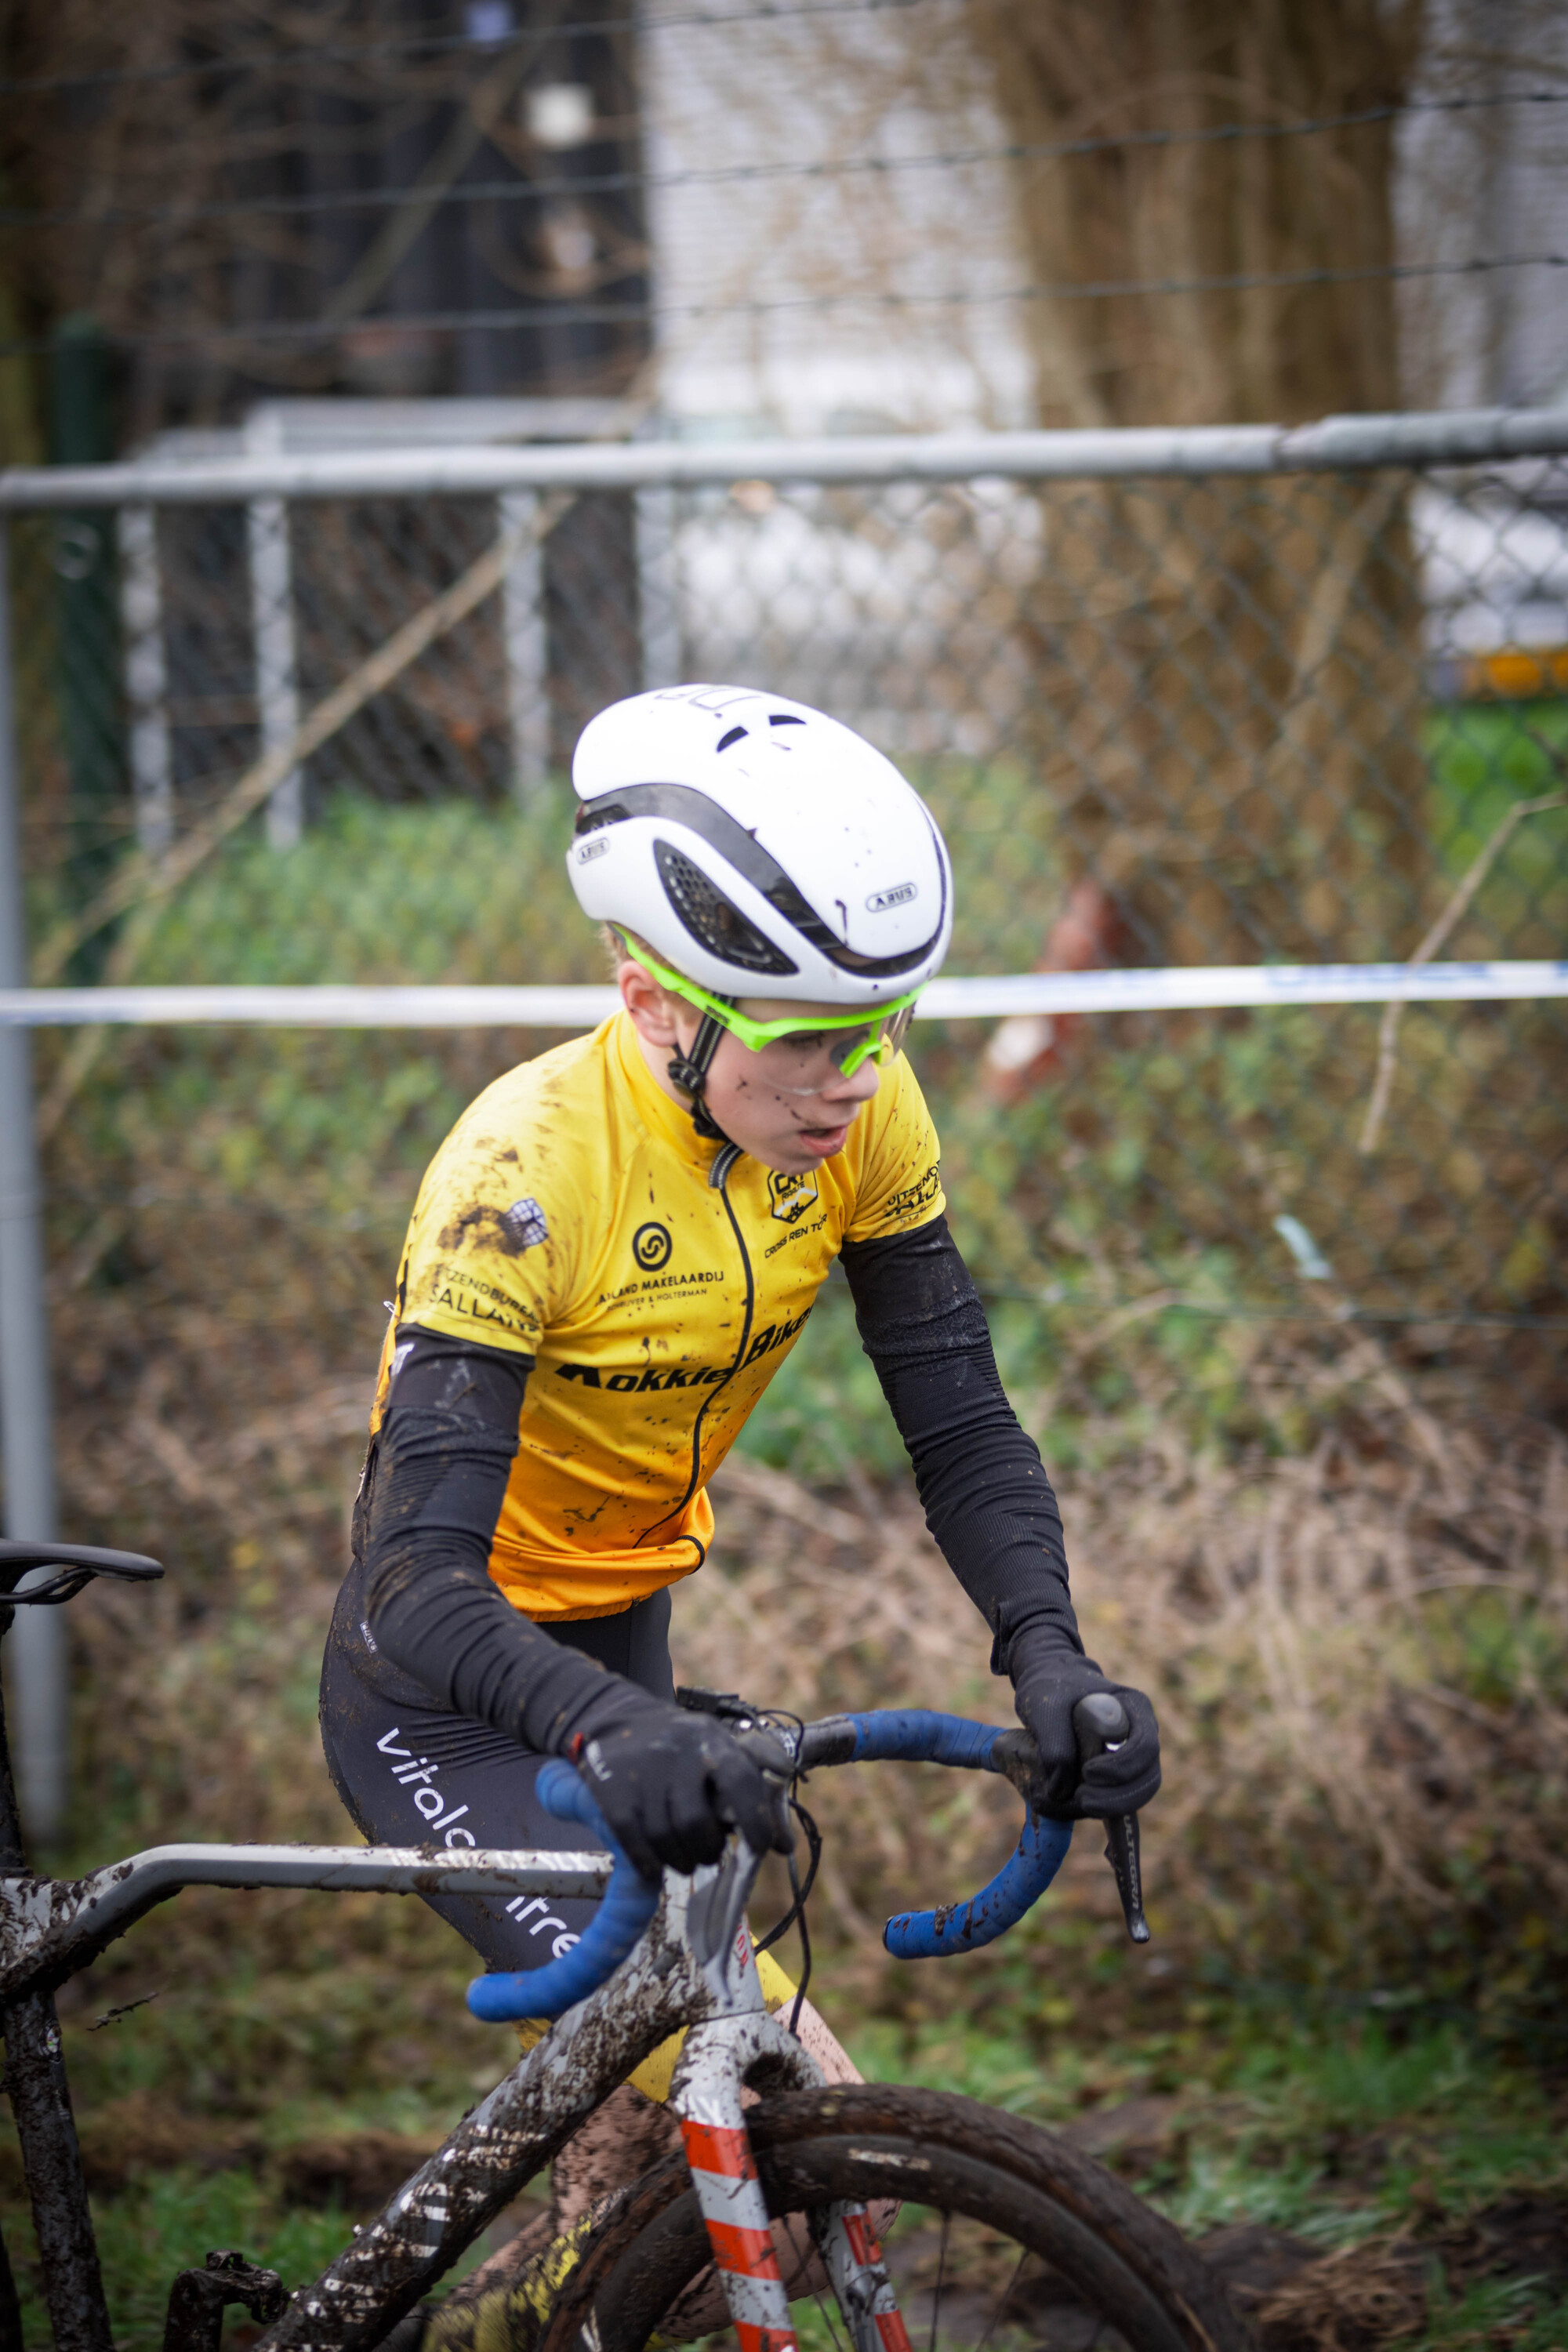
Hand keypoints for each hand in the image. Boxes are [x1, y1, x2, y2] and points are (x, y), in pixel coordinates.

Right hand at [572, 1707, 795, 1878]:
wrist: (618, 1719)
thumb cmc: (683, 1745)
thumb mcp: (722, 1746)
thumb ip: (758, 1789)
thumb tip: (786, 1844)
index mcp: (711, 1741)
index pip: (741, 1782)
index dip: (757, 1821)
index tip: (763, 1847)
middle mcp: (677, 1754)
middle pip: (696, 1823)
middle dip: (708, 1850)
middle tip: (709, 1855)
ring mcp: (642, 1773)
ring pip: (666, 1837)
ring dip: (681, 1860)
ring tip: (687, 1861)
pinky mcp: (612, 1792)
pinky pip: (635, 1843)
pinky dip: (649, 1864)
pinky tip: (656, 1866)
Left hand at [1010, 1646, 1160, 1818]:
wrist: (1050, 1686)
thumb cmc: (1052, 1688)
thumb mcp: (1046, 1705)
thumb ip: (1054, 1741)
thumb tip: (1062, 1789)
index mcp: (1134, 1707)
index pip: (1146, 1746)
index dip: (1122, 1766)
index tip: (1088, 1772)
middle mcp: (1141, 1733)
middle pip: (1149, 1776)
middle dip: (1120, 1796)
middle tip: (1083, 1799)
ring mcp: (1132, 1755)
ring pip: (1139, 1792)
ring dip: (1114, 1806)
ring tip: (1080, 1802)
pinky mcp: (1118, 1774)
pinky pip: (1123, 1797)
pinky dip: (1110, 1810)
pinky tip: (1092, 1815)